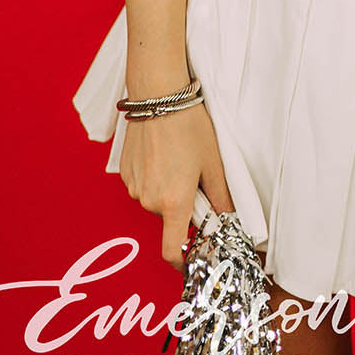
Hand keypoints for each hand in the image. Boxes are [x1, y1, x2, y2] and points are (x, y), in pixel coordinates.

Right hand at [119, 103, 235, 269]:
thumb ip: (220, 197)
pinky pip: (144, 186)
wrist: (158, 95)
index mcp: (173, 202)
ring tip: (179, 158)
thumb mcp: (213, 162)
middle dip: (184, 205)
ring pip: (156, 201)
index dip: (184, 260)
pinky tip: (164, 153)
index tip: (195, 254)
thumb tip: (229, 220)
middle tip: (196, 177)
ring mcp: (134, 186)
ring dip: (169, 190)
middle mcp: (149, 200)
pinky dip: (155, 177)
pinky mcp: (125, 172)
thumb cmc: (188, 125)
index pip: (173, 251)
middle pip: (169, 218)